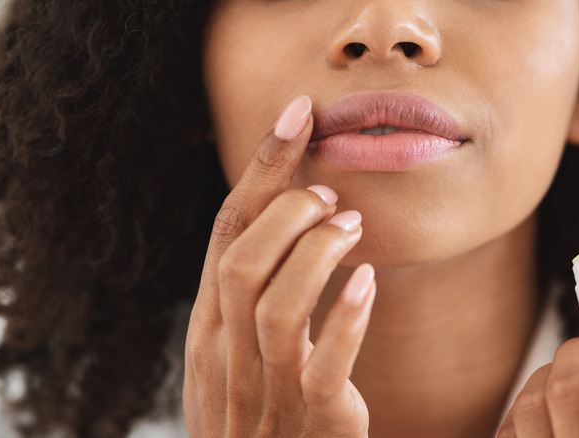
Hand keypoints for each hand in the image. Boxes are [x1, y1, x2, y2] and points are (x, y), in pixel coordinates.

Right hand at [183, 95, 374, 437]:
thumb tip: (282, 226)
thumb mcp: (235, 355)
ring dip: (316, 254)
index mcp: (209, 330)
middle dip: (286, 211)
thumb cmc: (258, 417)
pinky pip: (323, 367)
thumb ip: (246, 299)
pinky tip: (369, 282)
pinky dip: (347, 319)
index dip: (261, 168)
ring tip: (352, 227)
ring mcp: (266, 391)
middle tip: (329, 195)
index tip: (297, 114)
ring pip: (275, 306)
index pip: (226, 234)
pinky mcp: (314, 422)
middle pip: (241, 261)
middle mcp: (226, 355)